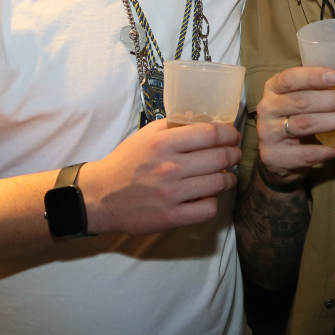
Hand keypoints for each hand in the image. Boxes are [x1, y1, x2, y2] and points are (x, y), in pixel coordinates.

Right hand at [78, 119, 240, 235]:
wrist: (100, 196)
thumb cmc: (126, 163)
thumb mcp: (145, 136)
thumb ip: (173, 125)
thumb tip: (202, 117)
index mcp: (163, 144)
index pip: (210, 133)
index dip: (229, 133)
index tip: (233, 135)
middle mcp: (169, 168)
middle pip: (220, 158)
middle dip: (234, 154)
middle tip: (234, 154)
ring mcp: (170, 194)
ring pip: (218, 184)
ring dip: (228, 179)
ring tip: (225, 176)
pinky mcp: (170, 217)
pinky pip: (207, 210)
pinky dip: (213, 202)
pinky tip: (208, 197)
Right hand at [254, 66, 334, 186]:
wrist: (275, 158)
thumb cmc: (292, 120)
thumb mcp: (297, 101)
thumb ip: (315, 91)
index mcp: (273, 88)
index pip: (291, 78)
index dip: (313, 77)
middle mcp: (267, 108)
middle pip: (302, 101)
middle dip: (334, 101)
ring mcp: (268, 134)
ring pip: (305, 124)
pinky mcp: (274, 157)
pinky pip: (307, 153)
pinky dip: (329, 149)